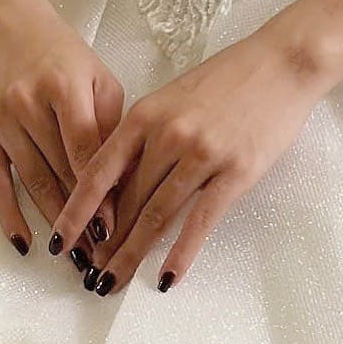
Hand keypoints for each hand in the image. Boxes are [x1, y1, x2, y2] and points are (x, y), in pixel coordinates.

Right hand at [0, 11, 127, 256]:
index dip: (100, 194)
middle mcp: (28, 105)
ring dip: (54, 222)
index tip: (116, 228)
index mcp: (64, 87)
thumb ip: (111, 126)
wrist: (9, 31)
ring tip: (74, 255)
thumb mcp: (99, 79)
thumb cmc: (64, 56)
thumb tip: (123, 182)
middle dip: (81, 217)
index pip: (86, 152)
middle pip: (59, 172)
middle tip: (101, 254)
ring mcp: (2, 121)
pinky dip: (8, 215)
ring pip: (32, 183)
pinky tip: (24, 243)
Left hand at [45, 24, 332, 294]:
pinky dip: (181, 253)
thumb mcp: (173, 97)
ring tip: (113, 282)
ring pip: (156, 214)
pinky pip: (201, 220)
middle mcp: (167, 135)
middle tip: (89, 274)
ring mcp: (202, 154)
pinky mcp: (236, 171)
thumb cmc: (229, 78)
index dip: (76, 211)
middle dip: (105, 243)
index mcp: (145, 114)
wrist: (283, 61)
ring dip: (132, 254)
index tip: (60, 240)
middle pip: (127, 200)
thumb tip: (119, 182)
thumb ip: (144, 135)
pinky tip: (167, 277)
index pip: (99, 172)